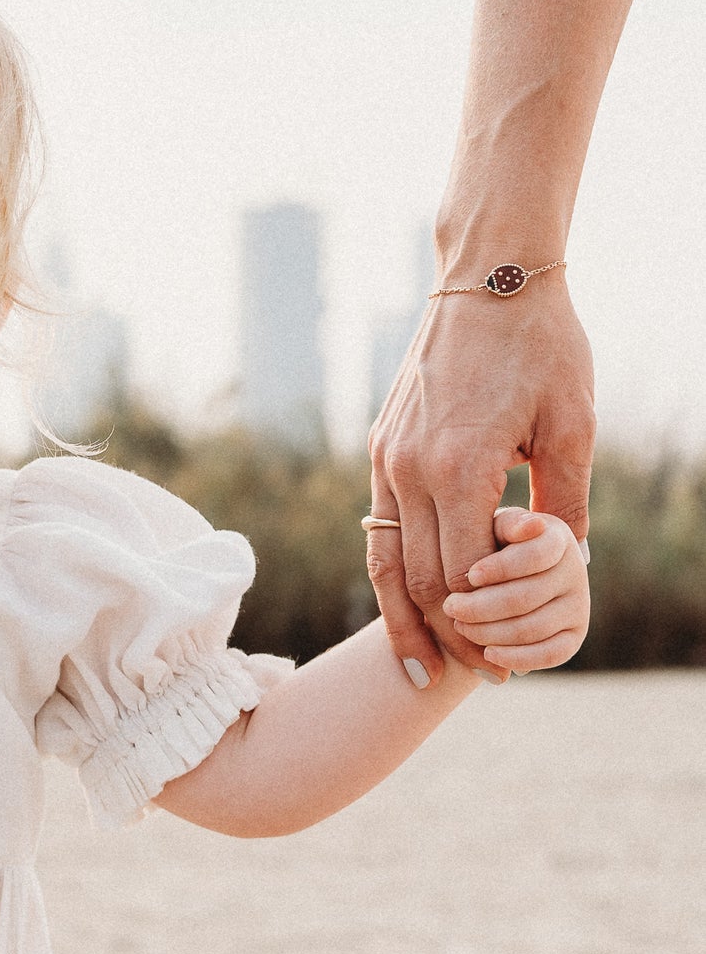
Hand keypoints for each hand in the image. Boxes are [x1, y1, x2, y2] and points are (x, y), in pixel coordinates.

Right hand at [367, 274, 595, 684]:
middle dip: (450, 638)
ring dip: (405, 624)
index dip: (485, 625)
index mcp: (460, 466)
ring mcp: (387, 460)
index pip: (464, 574)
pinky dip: (393, 578)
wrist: (488, 277)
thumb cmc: (543, 345)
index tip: (506, 661)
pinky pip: (379, 530)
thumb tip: (573, 569)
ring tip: (422, 670)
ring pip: (386, 564)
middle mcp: (411, 470)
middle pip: (420, 581)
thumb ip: (566, 504)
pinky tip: (409, 608)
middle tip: (479, 676)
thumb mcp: (573, 425)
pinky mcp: (381, 450)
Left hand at [441, 506, 588, 671]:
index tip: (469, 575)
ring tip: (459, 627)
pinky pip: (550, 655)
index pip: (536, 555)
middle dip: (481, 607)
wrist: (502, 581)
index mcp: (557, 537)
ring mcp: (578, 605)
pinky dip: (516, 658)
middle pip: (526, 597)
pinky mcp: (575, 636)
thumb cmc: (490, 548)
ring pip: (531, 628)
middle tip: (450, 608)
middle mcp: (576, 570)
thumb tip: (530, 527)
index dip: (501, 568)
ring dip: (489, 632)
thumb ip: (504, 527)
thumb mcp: (491, 529)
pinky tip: (487, 653)